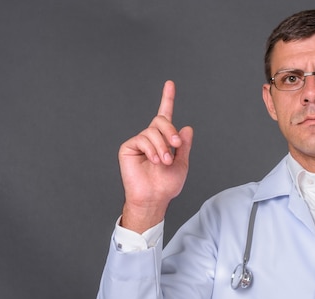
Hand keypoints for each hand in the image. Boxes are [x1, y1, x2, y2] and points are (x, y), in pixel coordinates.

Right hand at [118, 80, 193, 232]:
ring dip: (162, 146)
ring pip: (152, 131)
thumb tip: (186, 127)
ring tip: (164, 162)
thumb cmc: (166, 185)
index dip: (167, 99)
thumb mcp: (181, 163)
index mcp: (163, 140)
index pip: (165, 116)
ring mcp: (139, 142)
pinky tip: (153, 160)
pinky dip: (151, 149)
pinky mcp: (128, 148)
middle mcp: (150, 138)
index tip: (170, 84)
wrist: (154, 198)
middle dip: (170, 131)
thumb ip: (183, 145)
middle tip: (175, 146)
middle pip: (161, 120)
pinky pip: (142, 139)